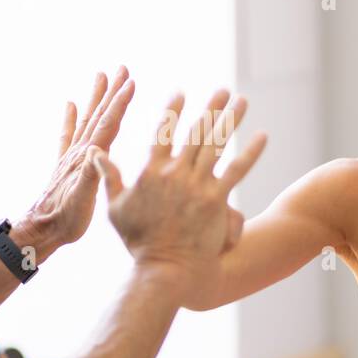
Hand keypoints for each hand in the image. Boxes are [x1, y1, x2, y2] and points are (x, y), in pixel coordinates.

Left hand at [22, 67, 134, 253]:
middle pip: (99, 115)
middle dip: (112, 92)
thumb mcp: (82, 200)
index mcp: (87, 158)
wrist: (42, 230)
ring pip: (87, 119)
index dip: (120, 103)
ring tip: (101, 75)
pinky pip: (67, 135)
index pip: (108, 125)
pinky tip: (70, 104)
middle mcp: (79, 152)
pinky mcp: (65, 164)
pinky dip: (70, 117)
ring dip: (96, 97)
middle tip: (122, 69)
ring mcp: (71, 156)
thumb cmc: (65, 220)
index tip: (131, 82)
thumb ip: (90, 175)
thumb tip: (97, 151)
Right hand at [90, 89, 266, 301]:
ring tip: (242, 101)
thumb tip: (95, 153)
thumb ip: (109, 177)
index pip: (163, 131)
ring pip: (217, 144)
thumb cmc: (139, 242)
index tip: (181, 91)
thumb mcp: (116, 208)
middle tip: (223, 89)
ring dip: (231, 120)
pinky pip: (237, 170)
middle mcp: (176, 173)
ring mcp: (198, 185)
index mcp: (151, 171)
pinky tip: (262, 136)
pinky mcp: (217, 200)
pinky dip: (251, 152)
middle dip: (211, 107)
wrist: (165, 268)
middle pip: (196, 131)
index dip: (173, 110)